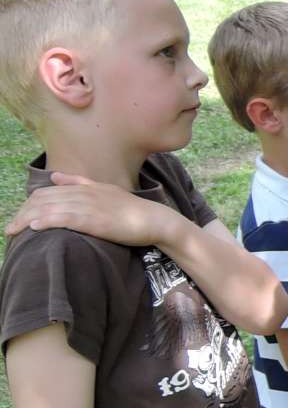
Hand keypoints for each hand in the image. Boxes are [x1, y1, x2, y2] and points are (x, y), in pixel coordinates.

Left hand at [5, 173, 178, 243]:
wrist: (154, 220)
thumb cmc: (132, 210)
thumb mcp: (104, 191)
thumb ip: (79, 183)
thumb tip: (55, 177)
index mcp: (85, 188)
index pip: (47, 192)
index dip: (28, 204)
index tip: (19, 218)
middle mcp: (84, 194)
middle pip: (43, 200)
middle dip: (22, 213)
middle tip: (10, 228)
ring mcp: (89, 206)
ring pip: (50, 209)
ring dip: (27, 220)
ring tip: (14, 230)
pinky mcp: (94, 220)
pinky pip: (65, 218)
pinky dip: (47, 222)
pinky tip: (34, 227)